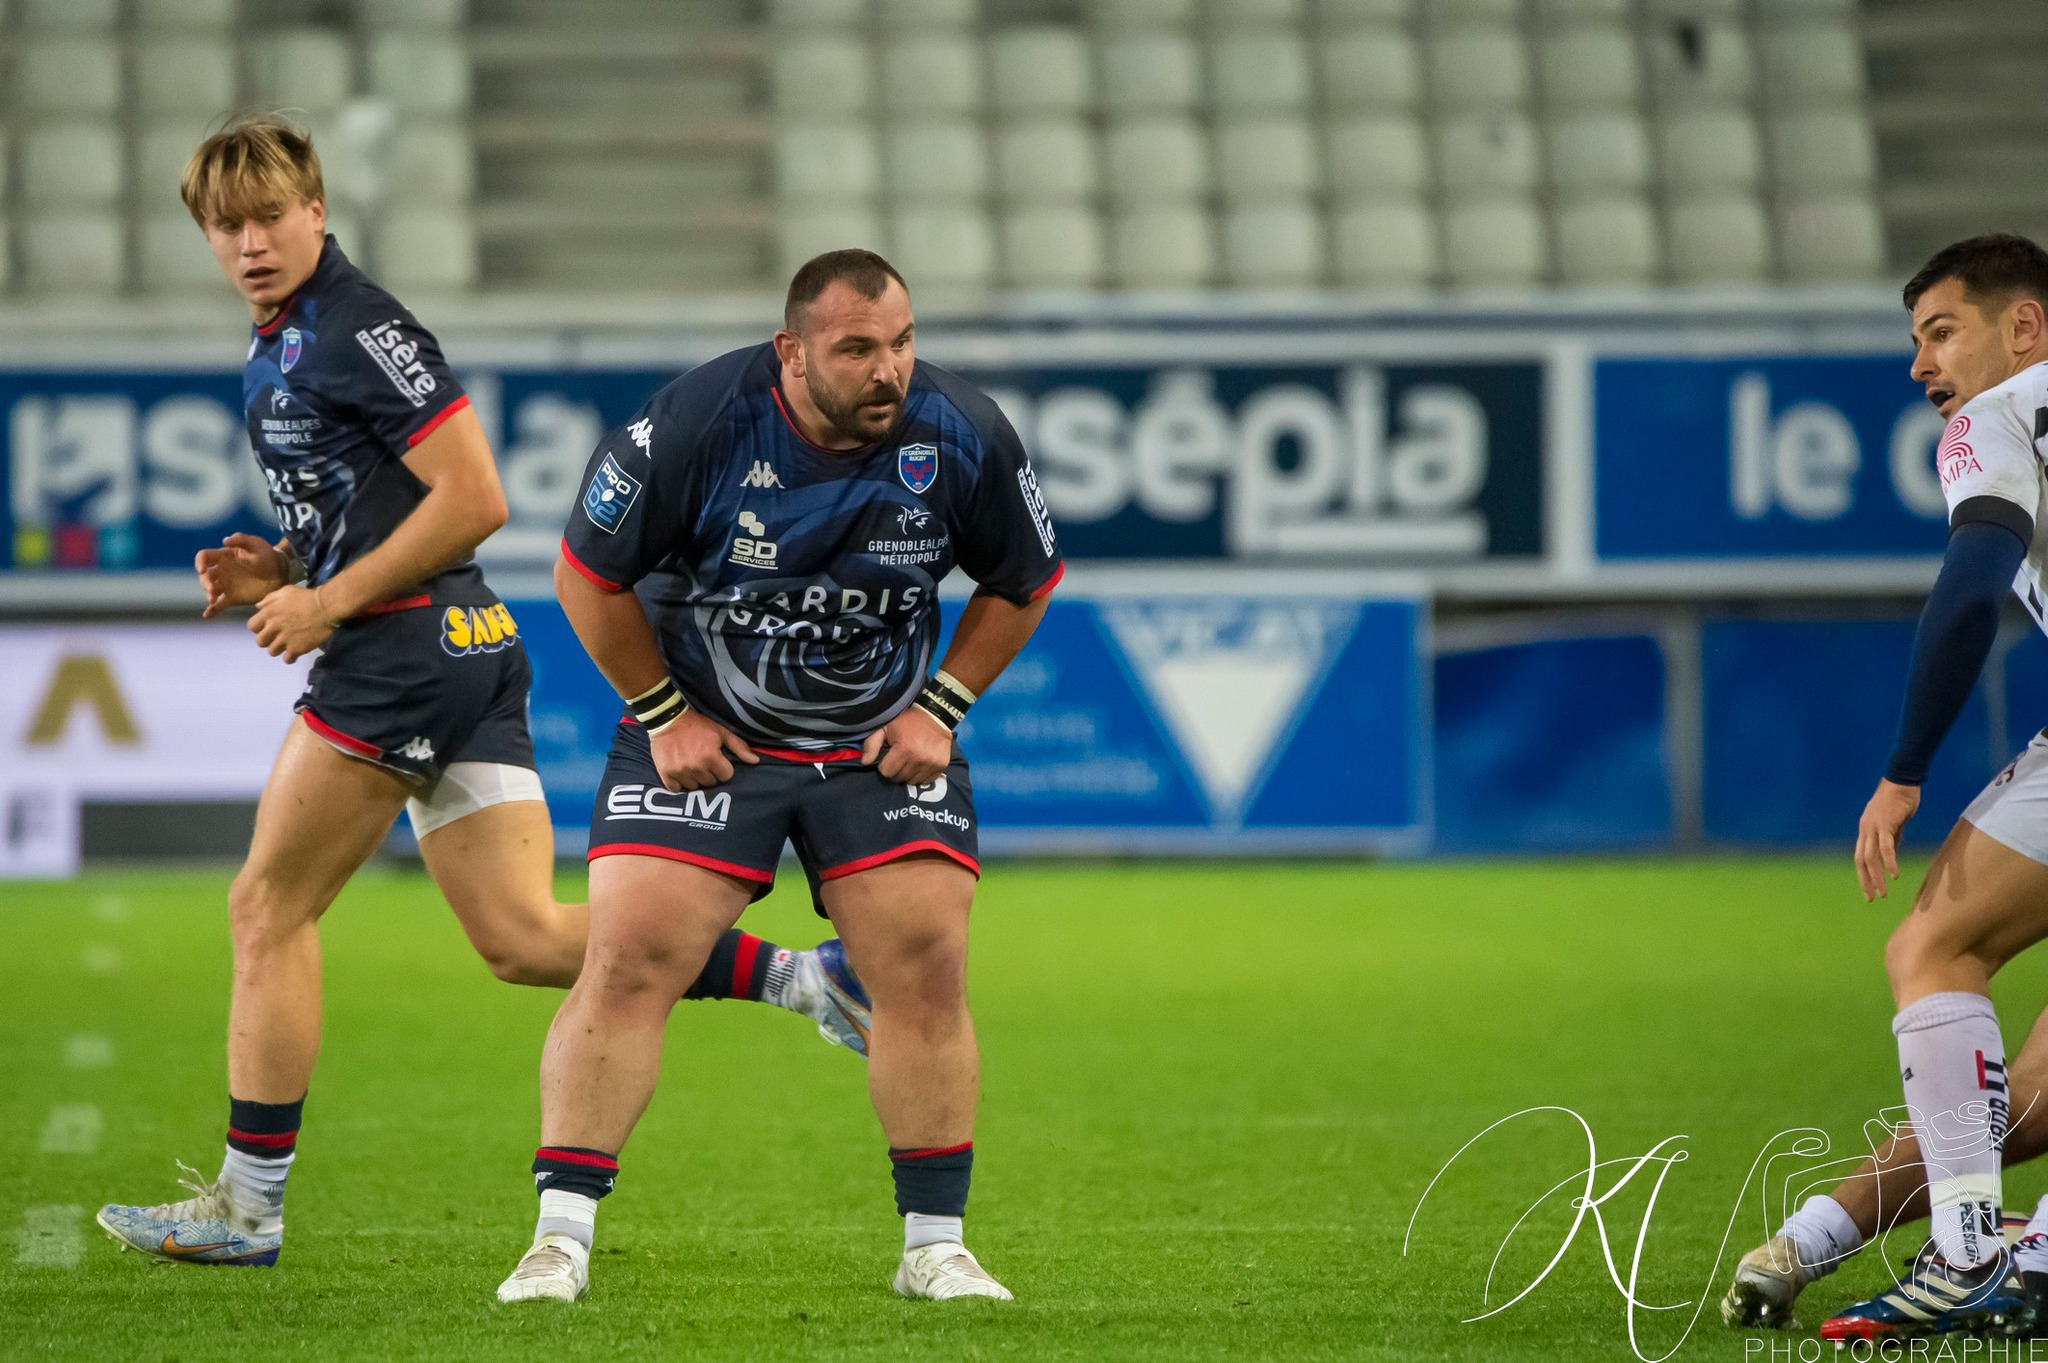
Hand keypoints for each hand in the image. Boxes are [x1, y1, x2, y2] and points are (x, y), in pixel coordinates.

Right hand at [196, 534, 287, 617]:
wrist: (280, 573)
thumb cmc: (267, 555)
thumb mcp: (257, 544)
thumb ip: (242, 539)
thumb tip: (224, 540)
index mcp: (224, 556)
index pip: (204, 557)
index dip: (200, 562)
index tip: (202, 569)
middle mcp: (222, 571)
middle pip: (205, 576)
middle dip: (205, 582)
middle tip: (212, 589)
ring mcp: (226, 585)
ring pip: (211, 590)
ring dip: (208, 595)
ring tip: (212, 600)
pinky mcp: (232, 597)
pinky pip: (219, 604)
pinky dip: (212, 610)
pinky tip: (207, 615)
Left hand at [248, 583, 339, 662]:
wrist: (326, 607)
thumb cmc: (306, 597)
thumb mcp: (286, 591)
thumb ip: (270, 599)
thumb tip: (259, 607)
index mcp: (268, 613)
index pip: (252, 627)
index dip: (259, 628)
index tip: (267, 627)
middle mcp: (273, 628)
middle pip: (260, 642)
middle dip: (267, 640)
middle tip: (276, 637)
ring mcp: (284, 640)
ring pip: (272, 652)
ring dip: (278, 649)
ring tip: (287, 645)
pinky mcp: (297, 649)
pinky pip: (287, 659)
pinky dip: (290, 657)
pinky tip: (295, 652)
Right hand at [648, 708, 757, 791]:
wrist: (667, 719)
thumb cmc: (696, 725)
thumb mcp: (720, 732)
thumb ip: (738, 747)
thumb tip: (755, 761)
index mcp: (710, 756)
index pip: (726, 776)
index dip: (723, 769)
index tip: (717, 761)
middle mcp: (696, 767)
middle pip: (711, 783)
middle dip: (710, 774)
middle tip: (703, 762)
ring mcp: (680, 772)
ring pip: (695, 788)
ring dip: (695, 779)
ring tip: (691, 766)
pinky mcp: (666, 774)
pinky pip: (677, 789)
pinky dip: (679, 783)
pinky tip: (681, 772)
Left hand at [861, 706, 951, 785]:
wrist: (936, 715)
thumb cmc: (907, 720)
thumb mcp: (886, 727)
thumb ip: (872, 744)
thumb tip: (864, 762)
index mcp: (904, 749)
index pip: (886, 772)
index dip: (884, 765)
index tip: (888, 757)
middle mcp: (919, 759)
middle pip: (899, 778)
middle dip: (895, 770)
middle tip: (898, 758)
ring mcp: (932, 763)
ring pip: (912, 781)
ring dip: (908, 774)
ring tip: (909, 761)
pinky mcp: (942, 766)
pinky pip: (926, 781)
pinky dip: (921, 775)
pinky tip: (920, 764)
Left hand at [1856, 778, 1920, 900]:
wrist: (1901, 779)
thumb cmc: (1899, 800)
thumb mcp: (1893, 823)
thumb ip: (1891, 838)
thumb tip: (1891, 854)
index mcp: (1865, 830)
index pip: (1860, 857)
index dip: (1863, 874)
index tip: (1868, 890)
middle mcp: (1865, 829)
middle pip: (1861, 860)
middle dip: (1866, 881)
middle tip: (1872, 898)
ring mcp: (1873, 826)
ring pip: (1871, 857)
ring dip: (1876, 877)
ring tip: (1883, 892)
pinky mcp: (1886, 823)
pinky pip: (1885, 846)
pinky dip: (1888, 861)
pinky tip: (1894, 874)